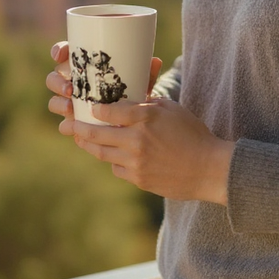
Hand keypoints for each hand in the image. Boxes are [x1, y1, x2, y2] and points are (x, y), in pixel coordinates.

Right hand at [46, 42, 162, 119]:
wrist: (134, 118)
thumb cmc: (133, 90)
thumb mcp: (139, 80)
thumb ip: (145, 72)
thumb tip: (155, 61)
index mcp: (84, 66)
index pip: (64, 53)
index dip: (58, 51)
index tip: (59, 55)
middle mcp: (73, 82)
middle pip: (54, 77)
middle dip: (58, 82)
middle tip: (70, 89)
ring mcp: (70, 103)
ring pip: (54, 100)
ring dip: (59, 103)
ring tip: (71, 107)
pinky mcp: (74, 121)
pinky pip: (64, 123)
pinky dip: (66, 124)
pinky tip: (71, 125)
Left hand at [59, 96, 233, 203]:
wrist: (208, 168)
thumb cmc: (193, 134)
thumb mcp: (172, 109)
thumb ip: (147, 104)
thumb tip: (128, 99)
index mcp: (145, 118)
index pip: (109, 112)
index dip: (95, 109)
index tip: (88, 106)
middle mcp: (136, 140)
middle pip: (97, 134)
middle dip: (80, 128)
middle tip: (70, 124)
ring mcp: (135, 161)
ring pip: (102, 153)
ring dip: (90, 145)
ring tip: (81, 139)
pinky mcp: (138, 179)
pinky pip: (116, 168)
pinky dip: (113, 160)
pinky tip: (112, 155)